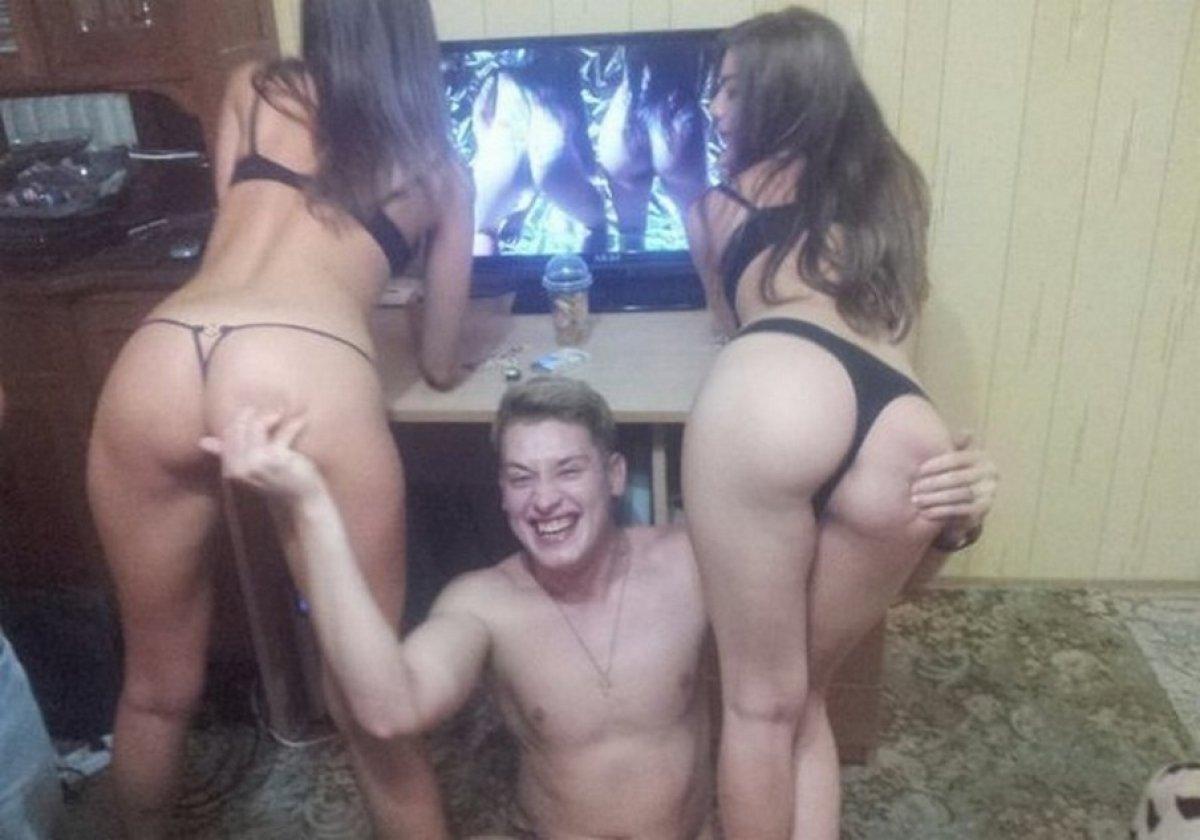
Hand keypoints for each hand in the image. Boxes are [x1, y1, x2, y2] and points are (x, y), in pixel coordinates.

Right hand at [199, 408, 322, 501]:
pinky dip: (293, 426)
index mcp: (231, 469)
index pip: (228, 434)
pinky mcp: (277, 459)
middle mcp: (240, 467)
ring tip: (280, 416)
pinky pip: (282, 433)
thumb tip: (203, 442)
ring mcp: (258, 463)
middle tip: (271, 414)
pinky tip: (301, 421)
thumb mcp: (249, 468)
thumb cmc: (274, 481)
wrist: (298, 500)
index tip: (252, 412)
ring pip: (257, 427)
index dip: (240, 420)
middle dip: (252, 416)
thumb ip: (226, 453)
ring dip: (270, 418)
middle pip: (240, 428)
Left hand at [911, 430, 997, 532]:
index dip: (936, 464)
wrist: (963, 503)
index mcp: (980, 457)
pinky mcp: (983, 511)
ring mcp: (989, 493)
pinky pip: (961, 511)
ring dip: (934, 498)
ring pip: (959, 495)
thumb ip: (949, 444)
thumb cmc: (951, 475)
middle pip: (957, 478)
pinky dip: (942, 512)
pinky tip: (926, 512)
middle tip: (913, 488)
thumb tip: (964, 431)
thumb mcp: (950, 459)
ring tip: (916, 500)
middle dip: (932, 484)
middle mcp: (990, 474)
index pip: (957, 458)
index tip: (918, 470)